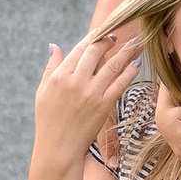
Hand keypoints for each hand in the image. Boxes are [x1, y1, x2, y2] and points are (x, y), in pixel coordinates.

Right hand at [33, 32, 138, 164]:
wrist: (58, 148)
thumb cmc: (48, 120)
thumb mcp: (43, 92)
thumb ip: (50, 67)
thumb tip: (54, 46)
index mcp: (59, 76)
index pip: (79, 49)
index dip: (92, 37)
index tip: (102, 31)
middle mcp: (75, 82)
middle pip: (95, 53)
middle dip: (109, 40)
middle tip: (119, 35)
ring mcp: (91, 94)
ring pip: (111, 66)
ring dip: (126, 52)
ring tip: (136, 43)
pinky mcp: (103, 106)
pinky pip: (120, 84)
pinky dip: (130, 72)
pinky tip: (137, 63)